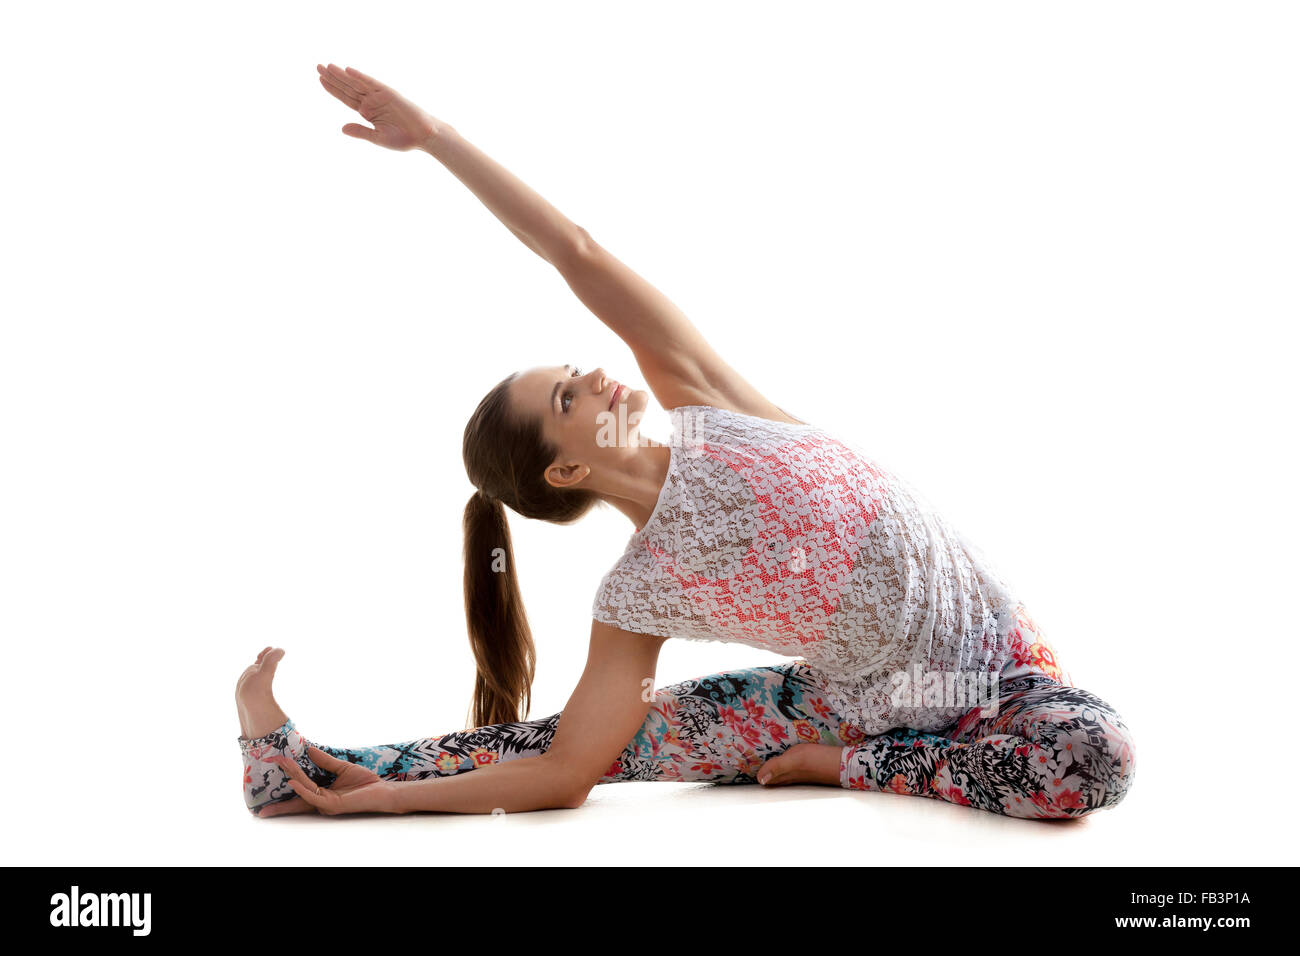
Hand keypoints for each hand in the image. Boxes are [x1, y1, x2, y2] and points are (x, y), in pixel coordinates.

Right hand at [272, 747, 398, 814]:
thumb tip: (309, 749)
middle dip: (280, 789)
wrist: (382, 790)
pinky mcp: (332, 805)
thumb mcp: (342, 768)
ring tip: (282, 763)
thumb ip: (325, 761)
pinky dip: (302, 789)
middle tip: (266, 773)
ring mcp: (326, 804)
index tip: (275, 763)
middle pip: (296, 793)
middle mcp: (321, 800)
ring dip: (292, 776)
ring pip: (304, 790)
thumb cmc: (364, 782)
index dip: (287, 775)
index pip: (300, 786)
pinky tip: (293, 782)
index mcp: (322, 793)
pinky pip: (313, 797)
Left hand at [315, 63, 446, 151]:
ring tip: (327, 66)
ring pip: (357, 83)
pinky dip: (360, 77)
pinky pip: (372, 83)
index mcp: (367, 112)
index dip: (333, 89)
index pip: (346, 98)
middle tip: (318, 66)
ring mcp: (379, 96)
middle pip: (348, 87)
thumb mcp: (378, 138)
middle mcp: (371, 101)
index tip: (320, 79)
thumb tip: (341, 128)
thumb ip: (360, 131)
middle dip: (333, 77)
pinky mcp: (389, 93)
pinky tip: (348, 70)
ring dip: (342, 75)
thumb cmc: (404, 139)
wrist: (423, 136)